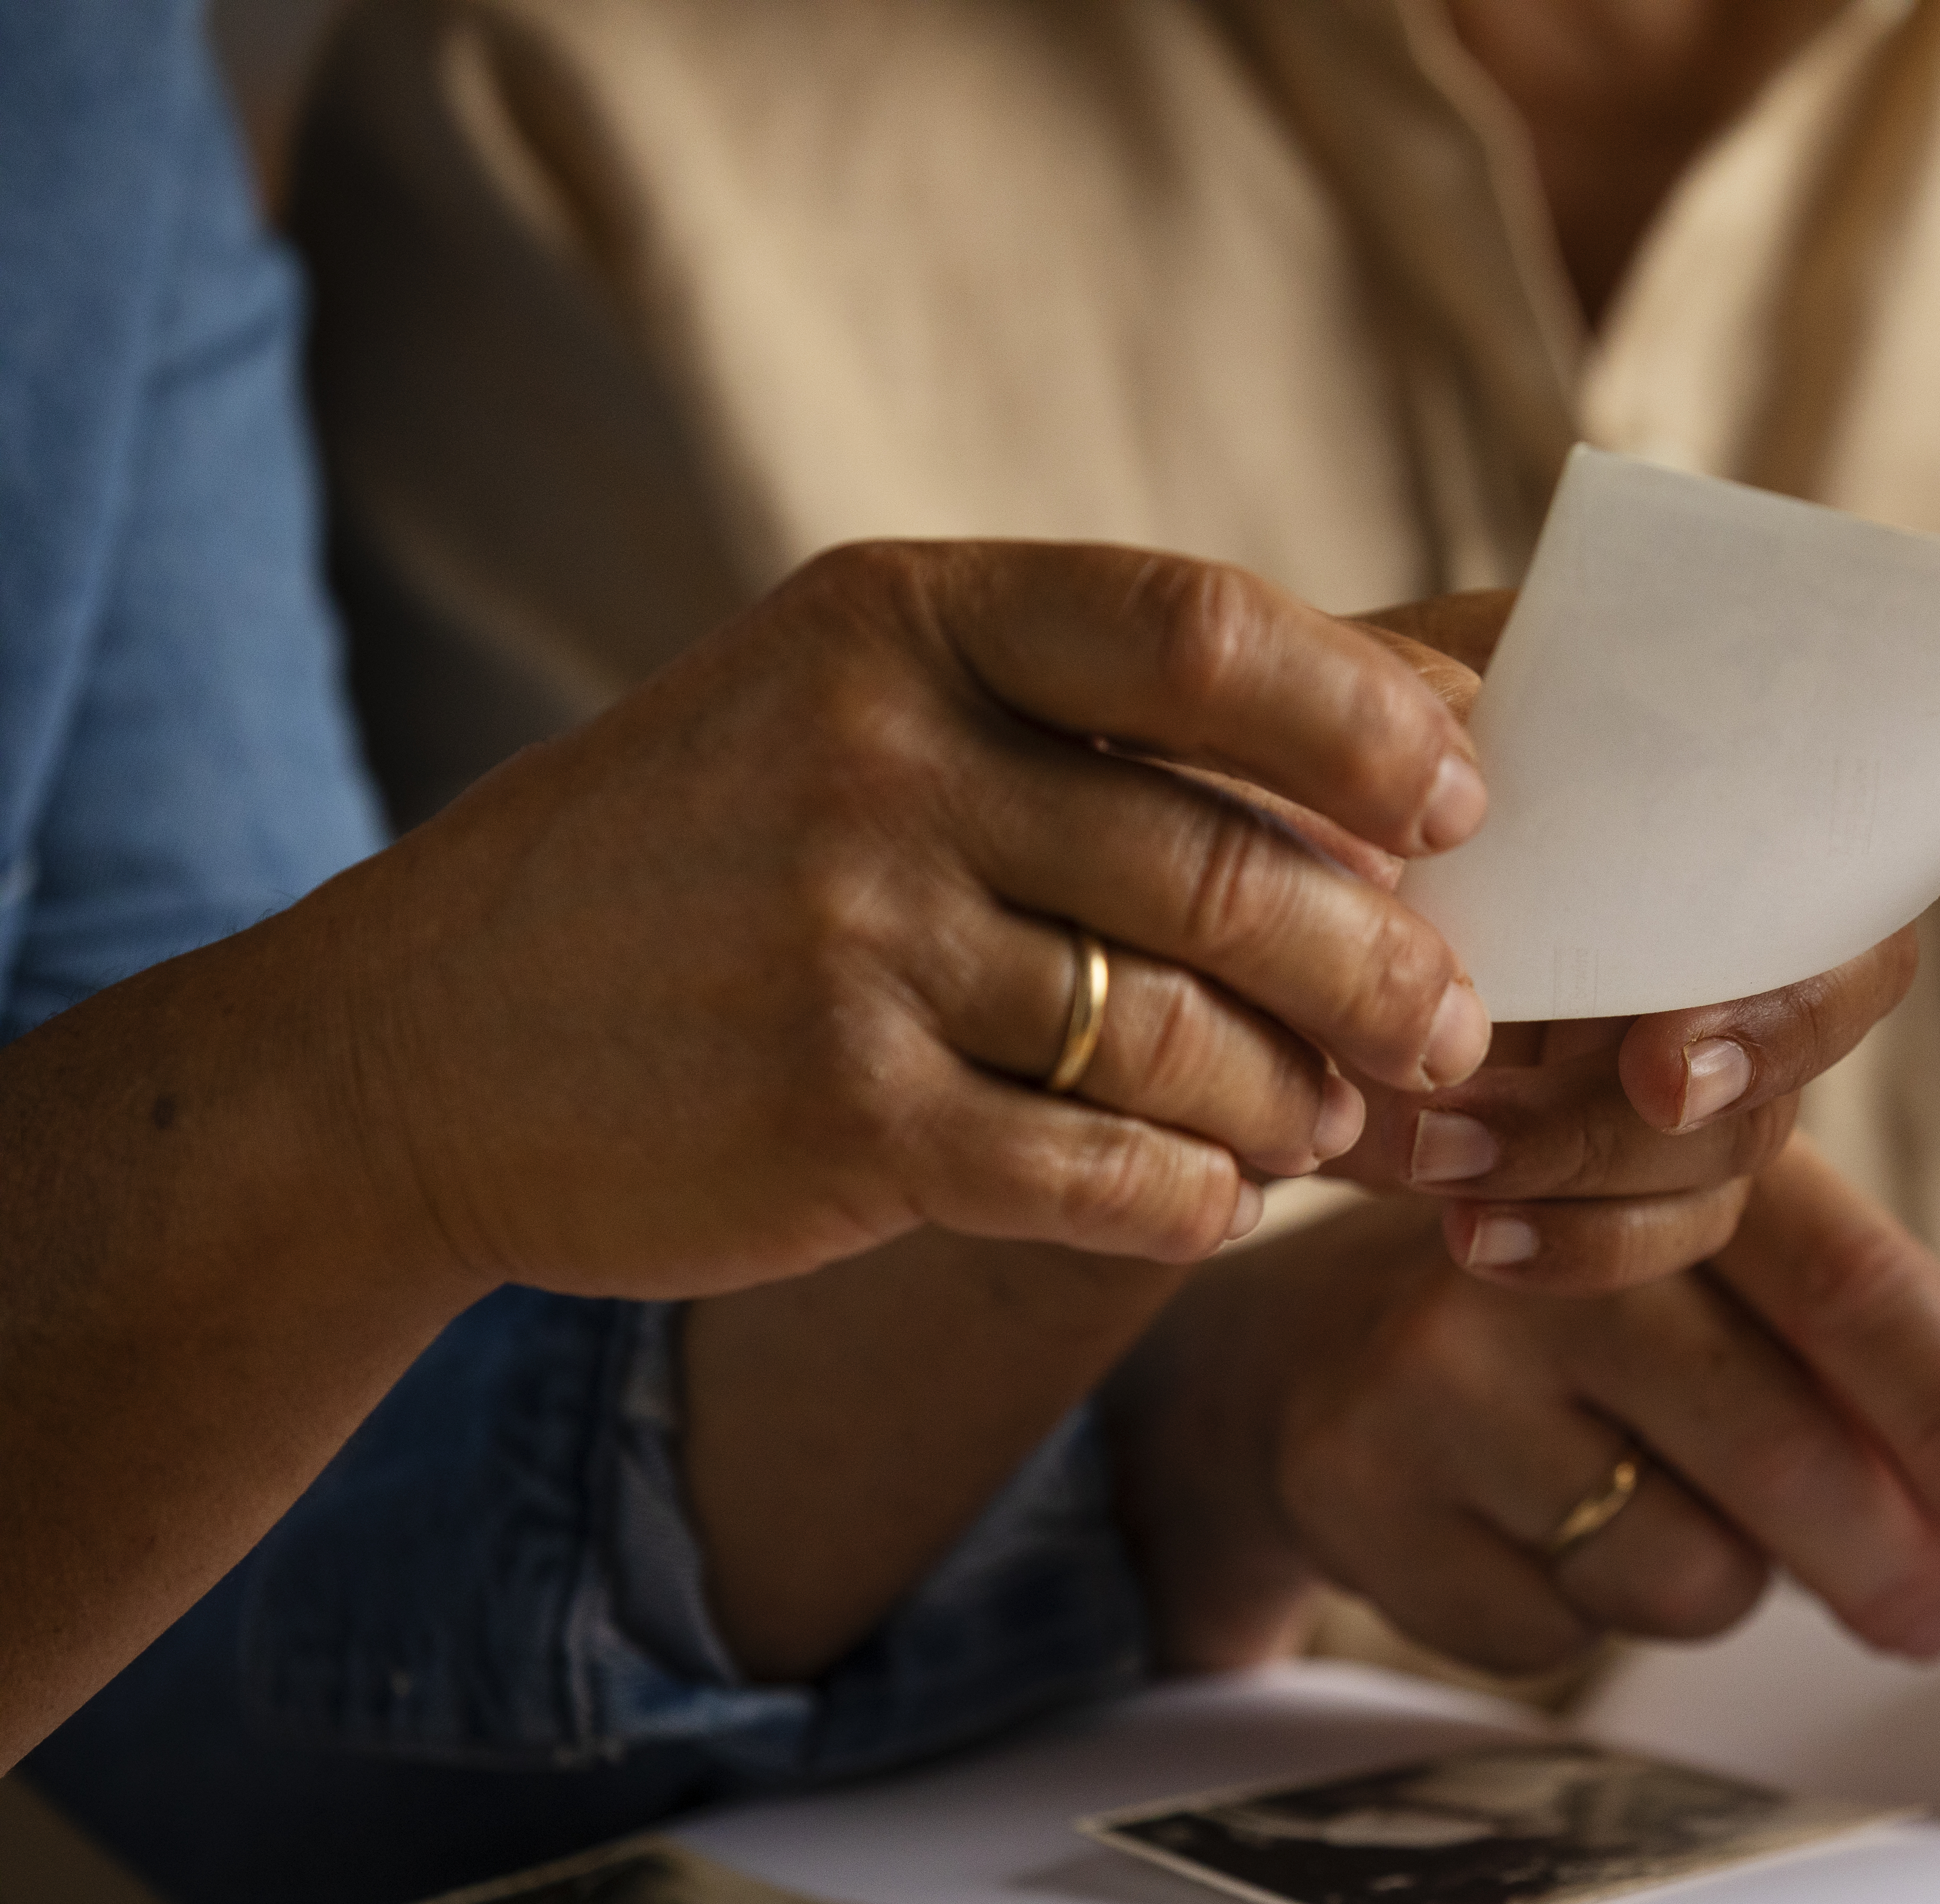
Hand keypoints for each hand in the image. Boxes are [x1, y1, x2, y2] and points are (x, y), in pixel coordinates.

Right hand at [330, 541, 1494, 1298]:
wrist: (422, 1049)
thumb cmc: (702, 873)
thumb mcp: (850, 717)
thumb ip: (1085, 726)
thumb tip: (1403, 763)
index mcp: (902, 622)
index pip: (1202, 631)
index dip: (1370, 719)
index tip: (1469, 800)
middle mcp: (878, 761)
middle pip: (1231, 863)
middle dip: (1387, 966)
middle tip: (1457, 1026)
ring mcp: (852, 941)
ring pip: (1188, 1036)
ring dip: (1301, 1100)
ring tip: (1331, 1123)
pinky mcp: (841, 1120)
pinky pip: (1107, 1171)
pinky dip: (1197, 1196)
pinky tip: (1217, 1196)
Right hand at [1107, 1135, 1939, 1675]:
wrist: (1300, 1358)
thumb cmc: (1574, 1326)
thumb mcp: (1730, 1289)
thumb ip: (1906, 1368)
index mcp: (1661, 1151)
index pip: (1847, 1283)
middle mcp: (1539, 1238)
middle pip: (1776, 1441)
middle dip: (1885, 1556)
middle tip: (1928, 1613)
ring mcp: (1434, 1361)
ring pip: (1678, 1564)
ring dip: (1716, 1581)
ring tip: (1653, 1508)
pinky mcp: (1362, 1487)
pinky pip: (1558, 1635)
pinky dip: (1579, 1619)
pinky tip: (1531, 1535)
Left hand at [1330, 592, 1939, 1293]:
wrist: (1206, 947)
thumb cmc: (1292, 789)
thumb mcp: (1332, 704)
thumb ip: (1415, 701)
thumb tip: (1476, 739)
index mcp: (1728, 742)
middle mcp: (1767, 888)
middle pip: (1858, 965)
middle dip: (1774, 1021)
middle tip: (1662, 1064)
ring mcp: (1717, 1038)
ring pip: (1754, 1126)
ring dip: (1611, 1145)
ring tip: (1443, 1122)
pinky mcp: (1644, 1164)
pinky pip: (1672, 1233)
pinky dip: (1576, 1242)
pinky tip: (1470, 1230)